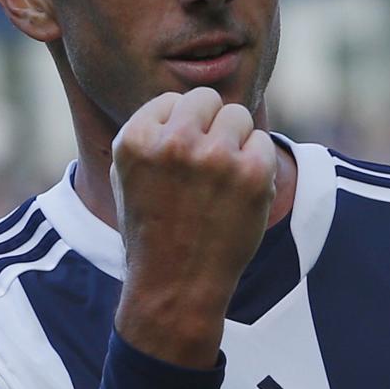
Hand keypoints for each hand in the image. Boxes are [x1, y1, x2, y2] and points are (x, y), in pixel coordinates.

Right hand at [112, 87, 275, 366]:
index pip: (172, 101)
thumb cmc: (151, 233)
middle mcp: (172, 142)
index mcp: (135, 139)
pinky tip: (238, 196)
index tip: (178, 164)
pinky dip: (256, 167)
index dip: (180, 131)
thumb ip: (150, 134)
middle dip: (209, 128)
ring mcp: (214, 156)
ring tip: (221, 183)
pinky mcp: (251, 173)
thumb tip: (186, 102)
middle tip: (205, 170)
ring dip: (235, 143)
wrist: (175, 288)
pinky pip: (262, 144)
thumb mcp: (127, 177)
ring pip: (238, 116)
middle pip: (207, 100)